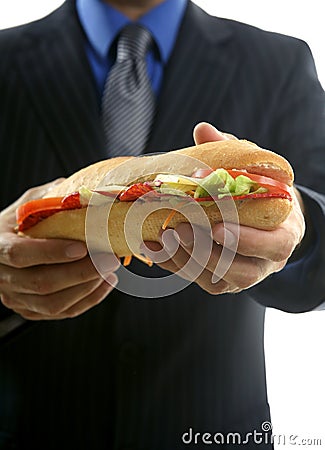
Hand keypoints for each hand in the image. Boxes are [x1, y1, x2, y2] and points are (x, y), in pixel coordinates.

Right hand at [0, 181, 119, 319]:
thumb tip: (85, 193)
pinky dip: (87, 300)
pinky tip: (104, 284)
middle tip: (109, 258)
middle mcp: (3, 277)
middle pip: (42, 283)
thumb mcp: (27, 205)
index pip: (20, 254)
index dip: (51, 252)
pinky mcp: (30, 309)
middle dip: (81, 273)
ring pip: (53, 304)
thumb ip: (50, 199)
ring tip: (109, 270)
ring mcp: (15, 297)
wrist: (1, 246)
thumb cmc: (16, 224)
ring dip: (87, 288)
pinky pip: (61, 312)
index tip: (81, 247)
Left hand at [142, 122, 304, 293]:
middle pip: (243, 271)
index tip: (217, 227)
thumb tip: (202, 130)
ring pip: (218, 282)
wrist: (265, 222)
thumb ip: (233, 154)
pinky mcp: (221, 281)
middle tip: (181, 229)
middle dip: (209, 252)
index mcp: (284, 235)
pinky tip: (153, 247)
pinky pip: (199, 280)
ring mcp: (242, 276)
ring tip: (164, 237)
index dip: (246, 240)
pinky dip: (174, 265)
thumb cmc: (260, 194)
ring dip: (188, 261)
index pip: (274, 245)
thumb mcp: (255, 172)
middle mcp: (265, 262)